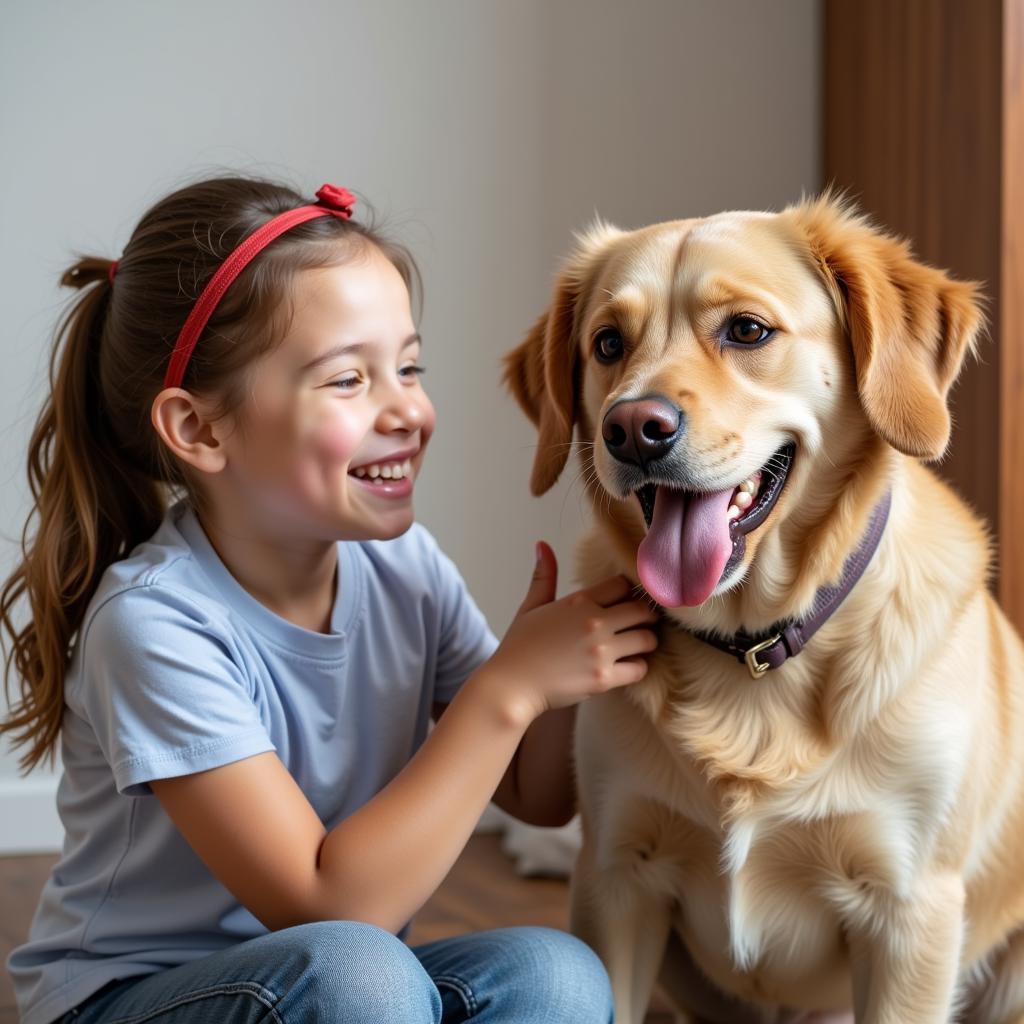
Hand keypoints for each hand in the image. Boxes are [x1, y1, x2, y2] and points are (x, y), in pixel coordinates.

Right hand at [482, 541, 658, 723]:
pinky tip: (627, 666)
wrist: (511, 685)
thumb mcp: (530, 606)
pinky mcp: (604, 678)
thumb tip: (542, 545)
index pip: (622, 585)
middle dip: (646, 616)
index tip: (626, 601)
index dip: (627, 592)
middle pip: (642, 611)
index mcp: (578, 602)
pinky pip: (639, 669)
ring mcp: (601, 651)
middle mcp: (594, 622)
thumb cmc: (519, 647)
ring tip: (637, 644)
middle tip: (642, 623)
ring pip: (647, 639)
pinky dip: (638, 667)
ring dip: (646, 641)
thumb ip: (544, 576)